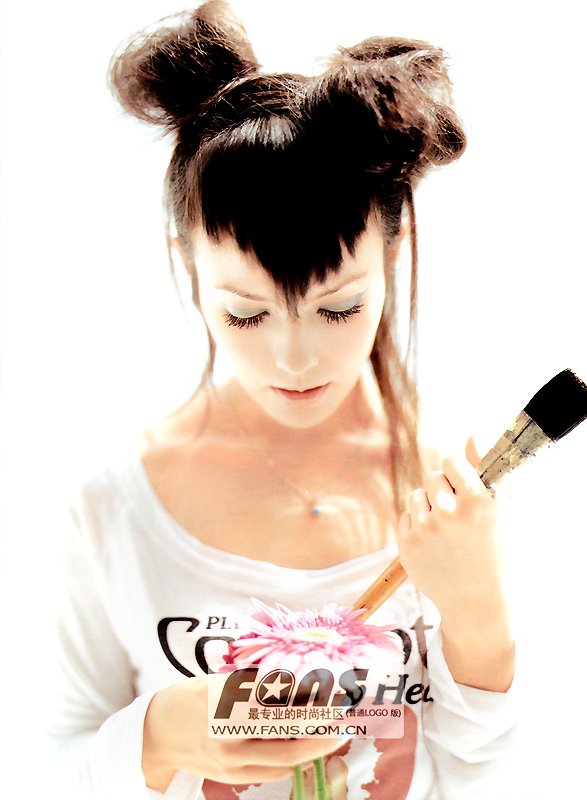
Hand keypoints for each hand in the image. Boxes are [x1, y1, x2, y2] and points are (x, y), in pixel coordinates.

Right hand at [142, 674, 343, 790]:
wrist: (159, 731)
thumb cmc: (194, 696)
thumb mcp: (224, 682)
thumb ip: (260, 687)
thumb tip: (302, 684)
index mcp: (228, 704)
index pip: (280, 705)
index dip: (311, 701)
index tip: (335, 693)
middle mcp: (230, 736)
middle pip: (288, 739)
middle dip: (321, 731)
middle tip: (344, 719)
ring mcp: (231, 762)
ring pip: (285, 760)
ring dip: (313, 747)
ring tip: (333, 732)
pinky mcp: (232, 777)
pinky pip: (272, 771)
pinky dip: (293, 758)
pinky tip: (306, 745)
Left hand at [396, 436, 504, 616]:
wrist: (477, 601)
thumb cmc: (494, 551)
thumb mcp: (501, 509)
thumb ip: (484, 468)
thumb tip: (472, 433)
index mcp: (478, 502)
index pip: (451, 462)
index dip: (457, 473)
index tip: (462, 484)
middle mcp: (450, 514)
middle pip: (432, 477)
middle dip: (443, 490)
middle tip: (456, 513)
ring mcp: (426, 530)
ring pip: (417, 496)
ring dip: (428, 506)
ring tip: (446, 529)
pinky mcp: (407, 545)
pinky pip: (406, 516)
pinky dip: (417, 525)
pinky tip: (434, 543)